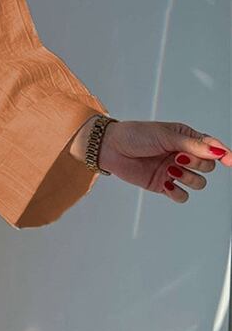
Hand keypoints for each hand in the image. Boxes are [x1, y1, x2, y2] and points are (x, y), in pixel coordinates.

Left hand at [95, 119, 229, 201]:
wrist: (110, 148)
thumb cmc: (135, 135)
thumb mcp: (166, 135)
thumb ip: (193, 144)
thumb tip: (217, 150)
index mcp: (186, 139)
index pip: (212, 147)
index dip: (223, 154)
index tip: (229, 160)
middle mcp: (182, 155)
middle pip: (207, 167)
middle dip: (198, 163)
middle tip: (178, 157)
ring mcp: (173, 171)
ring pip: (198, 182)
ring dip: (189, 178)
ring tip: (171, 169)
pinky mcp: (161, 185)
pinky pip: (180, 195)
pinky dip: (177, 193)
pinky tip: (167, 185)